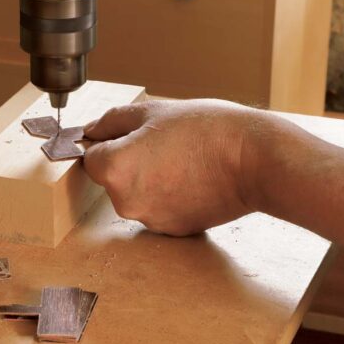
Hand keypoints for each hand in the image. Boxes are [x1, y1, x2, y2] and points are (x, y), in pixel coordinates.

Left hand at [83, 99, 267, 235]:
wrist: (254, 160)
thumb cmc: (206, 130)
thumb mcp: (152, 112)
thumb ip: (111, 122)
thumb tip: (90, 132)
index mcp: (115, 169)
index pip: (90, 158)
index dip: (106, 143)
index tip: (130, 136)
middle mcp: (125, 202)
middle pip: (113, 179)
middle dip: (129, 163)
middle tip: (163, 145)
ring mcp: (150, 220)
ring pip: (136, 195)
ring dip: (149, 181)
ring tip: (182, 161)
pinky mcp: (172, 231)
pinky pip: (159, 209)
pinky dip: (168, 197)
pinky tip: (192, 180)